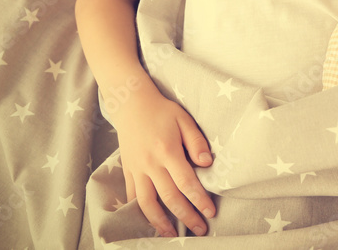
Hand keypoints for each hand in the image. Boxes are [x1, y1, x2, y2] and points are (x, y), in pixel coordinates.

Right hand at [109, 86, 215, 236]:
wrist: (131, 104)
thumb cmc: (162, 111)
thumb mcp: (184, 120)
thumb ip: (196, 142)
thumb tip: (208, 164)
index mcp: (167, 151)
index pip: (186, 182)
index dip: (199, 200)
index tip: (210, 212)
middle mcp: (150, 164)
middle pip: (169, 197)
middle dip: (186, 216)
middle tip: (200, 229)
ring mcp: (136, 169)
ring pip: (147, 203)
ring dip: (160, 222)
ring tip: (172, 234)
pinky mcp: (127, 171)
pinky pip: (132, 196)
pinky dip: (140, 211)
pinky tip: (150, 221)